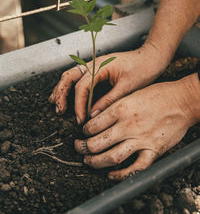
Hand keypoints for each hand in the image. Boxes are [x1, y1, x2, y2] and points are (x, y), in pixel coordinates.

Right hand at [49, 42, 167, 122]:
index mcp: (101, 65)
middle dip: (61, 94)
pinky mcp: (97, 70)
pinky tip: (68, 96)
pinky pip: (79, 78)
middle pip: (70, 77)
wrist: (152, 57)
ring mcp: (94, 65)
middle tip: (59, 110)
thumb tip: (93, 115)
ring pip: (71, 76)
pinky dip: (71, 87)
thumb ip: (109, 100)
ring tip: (56, 103)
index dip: (79, 104)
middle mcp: (94, 63)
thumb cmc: (143, 68)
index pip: (82, 86)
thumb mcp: (127, 87)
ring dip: (62, 89)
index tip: (81, 119)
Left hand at [75, 74, 198, 179]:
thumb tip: (97, 117)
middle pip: (97, 142)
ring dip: (95, 162)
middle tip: (79, 147)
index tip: (83, 133)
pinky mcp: (154, 150)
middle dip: (82, 147)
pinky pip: (135, 167)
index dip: (84, 131)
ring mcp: (141, 139)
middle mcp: (128, 125)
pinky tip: (111, 174)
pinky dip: (121, 174)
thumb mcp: (131, 94)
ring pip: (111, 157)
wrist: (183, 100)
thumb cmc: (158, 94)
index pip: (93, 125)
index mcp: (121, 109)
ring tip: (88, 161)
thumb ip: (115, 106)